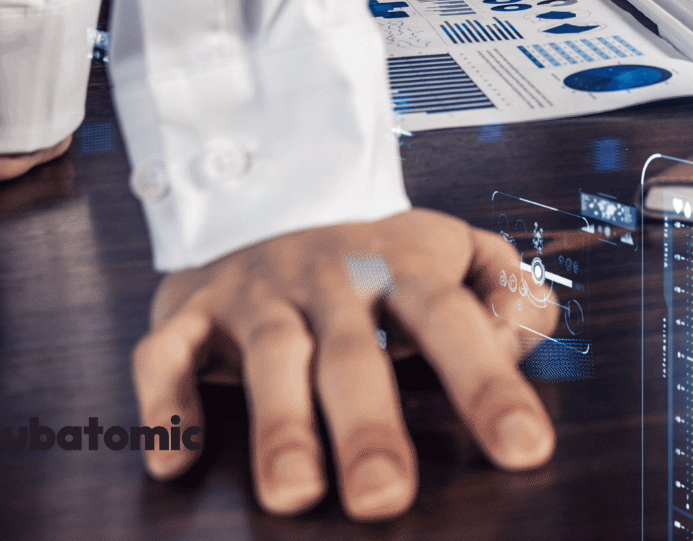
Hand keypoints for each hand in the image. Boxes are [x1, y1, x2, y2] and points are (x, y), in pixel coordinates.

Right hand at [133, 208, 558, 520]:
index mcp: (405, 268)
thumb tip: (516, 347)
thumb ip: (511, 294)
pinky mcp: (191, 309)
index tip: (525, 449)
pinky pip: (169, 355)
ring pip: (270, 355)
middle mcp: (332, 278)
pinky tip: (177, 460)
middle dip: (369, 427)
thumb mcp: (462, 251)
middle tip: (385, 498)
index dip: (491, 383)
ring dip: (280, 425)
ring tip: (293, 495)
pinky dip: (167, 402)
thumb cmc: (381, 256)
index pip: (455, 323)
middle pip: (353, 352)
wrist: (270, 194)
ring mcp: (258, 292)